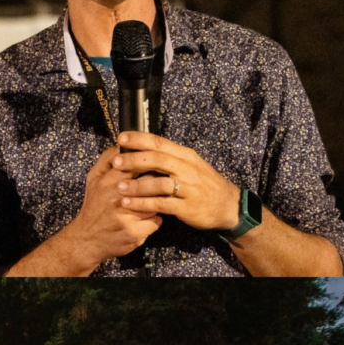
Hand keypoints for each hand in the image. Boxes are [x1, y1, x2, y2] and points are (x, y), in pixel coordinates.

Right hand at [63, 145, 161, 269]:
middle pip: (152, 183)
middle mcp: (117, 198)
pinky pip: (156, 222)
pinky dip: (155, 220)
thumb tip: (123, 142)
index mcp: (108, 182)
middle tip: (166, 183)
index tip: (157, 165)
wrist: (86, 239)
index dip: (151, 163)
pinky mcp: (134, 233)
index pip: (138, 165)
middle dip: (161, 182)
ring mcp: (127, 217)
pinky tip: (147, 219)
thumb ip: (107, 159)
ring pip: (157, 203)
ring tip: (156, 201)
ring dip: (160, 201)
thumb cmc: (94, 206)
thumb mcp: (94, 179)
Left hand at [113, 131, 241, 230]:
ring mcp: (188, 188)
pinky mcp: (187, 207)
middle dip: (135, 159)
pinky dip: (143, 204)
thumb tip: (140, 147)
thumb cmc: (202, 184)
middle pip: (159, 159)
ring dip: (137, 185)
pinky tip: (128, 203)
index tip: (121, 138)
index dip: (139, 139)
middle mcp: (187, 169)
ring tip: (118, 186)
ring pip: (160, 183)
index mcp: (185, 155)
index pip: (160, 143)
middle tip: (116, 161)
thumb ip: (167, 157)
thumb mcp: (188, 165)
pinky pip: (161, 204)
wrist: (227, 205)